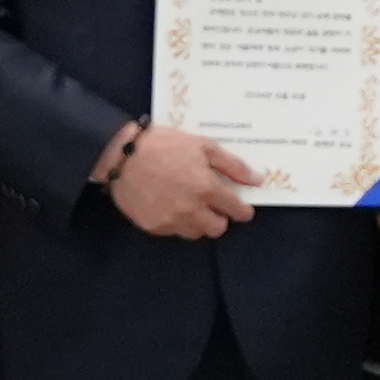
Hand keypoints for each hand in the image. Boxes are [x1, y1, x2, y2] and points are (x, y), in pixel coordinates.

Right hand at [102, 122, 257, 240]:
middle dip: (220, 218)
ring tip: (190, 204)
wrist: (122, 155)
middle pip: (217, 229)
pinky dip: (176, 222)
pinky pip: (173, 231)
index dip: (242, 210)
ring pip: (195, 233)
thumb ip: (233, 166)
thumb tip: (257, 180)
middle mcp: (191, 209)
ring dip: (198, 222)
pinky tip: (171, 205)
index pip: (236, 211)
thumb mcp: (204, 146)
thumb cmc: (164, 145)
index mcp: (207, 188)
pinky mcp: (152, 226)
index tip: (241, 208)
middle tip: (213, 205)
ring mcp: (170, 220)